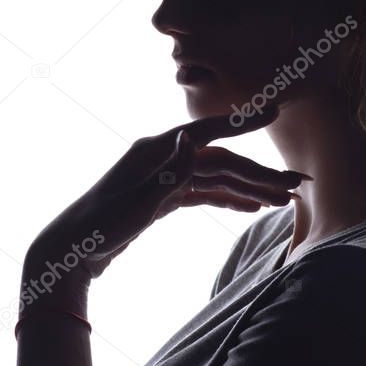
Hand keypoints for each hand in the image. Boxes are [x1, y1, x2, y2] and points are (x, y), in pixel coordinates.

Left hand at [25, 103, 308, 280]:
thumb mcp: (135, 203)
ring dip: (248, 189)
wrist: (69, 251)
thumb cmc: (98, 228)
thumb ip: (168, 173)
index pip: (208, 132)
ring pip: (215, 179)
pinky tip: (249, 207)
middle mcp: (162, 158)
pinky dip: (226, 199)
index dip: (243, 124)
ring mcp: (162, 178)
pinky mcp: (161, 198)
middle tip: (297, 186)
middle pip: (221, 161)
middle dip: (260, 174)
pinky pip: (201, 194)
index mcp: (155, 151)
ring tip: (283, 201)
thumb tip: (191, 139)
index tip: (275, 114)